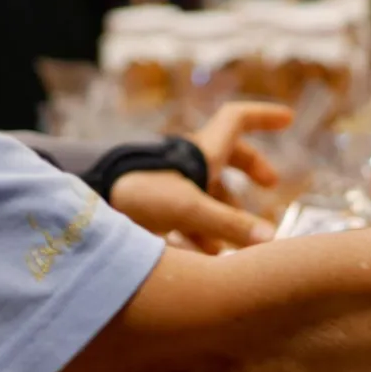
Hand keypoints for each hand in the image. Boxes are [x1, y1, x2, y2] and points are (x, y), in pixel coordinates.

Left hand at [110, 102, 293, 252]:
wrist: (82, 207)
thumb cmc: (134, 194)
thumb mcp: (188, 208)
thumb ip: (231, 225)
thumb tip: (271, 239)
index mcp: (199, 152)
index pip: (236, 119)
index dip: (264, 116)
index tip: (288, 119)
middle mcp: (186, 163)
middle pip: (227, 156)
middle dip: (251, 171)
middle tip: (269, 188)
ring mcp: (169, 183)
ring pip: (207, 189)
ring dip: (226, 210)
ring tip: (235, 240)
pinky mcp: (153, 205)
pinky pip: (187, 213)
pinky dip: (202, 230)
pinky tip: (205, 255)